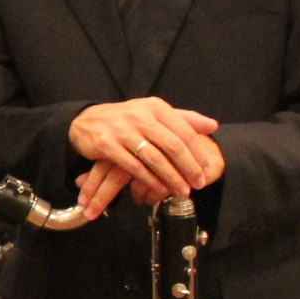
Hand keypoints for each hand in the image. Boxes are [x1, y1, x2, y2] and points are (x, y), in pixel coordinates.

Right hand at [68, 98, 224, 218]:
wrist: (86, 121)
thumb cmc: (126, 120)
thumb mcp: (154, 114)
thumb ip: (183, 119)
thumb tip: (213, 125)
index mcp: (155, 107)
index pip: (184, 131)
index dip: (197, 153)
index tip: (206, 170)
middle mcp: (139, 115)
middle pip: (172, 145)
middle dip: (188, 168)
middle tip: (198, 184)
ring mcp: (122, 129)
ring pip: (154, 158)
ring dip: (171, 178)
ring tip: (182, 191)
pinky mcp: (106, 144)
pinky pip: (132, 166)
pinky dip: (148, 180)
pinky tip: (158, 189)